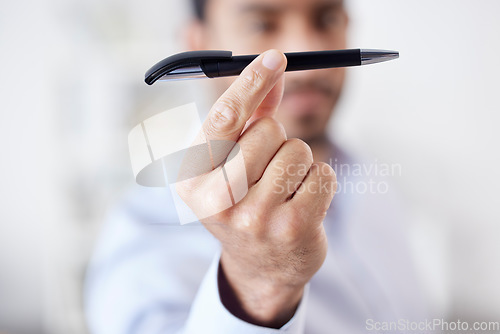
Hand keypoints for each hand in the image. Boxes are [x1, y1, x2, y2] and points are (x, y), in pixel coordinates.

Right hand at [176, 50, 335, 327]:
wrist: (262, 266)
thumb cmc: (245, 202)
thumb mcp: (234, 162)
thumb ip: (251, 115)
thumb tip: (274, 70)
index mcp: (193, 178)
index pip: (224, 118)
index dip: (251, 83)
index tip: (276, 56)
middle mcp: (217, 199)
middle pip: (268, 130)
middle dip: (276, 140)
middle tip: (266, 170)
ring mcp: (254, 218)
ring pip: (298, 150)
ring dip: (299, 163)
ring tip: (283, 189)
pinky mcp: (292, 229)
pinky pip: (323, 173)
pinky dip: (320, 181)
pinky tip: (302, 204)